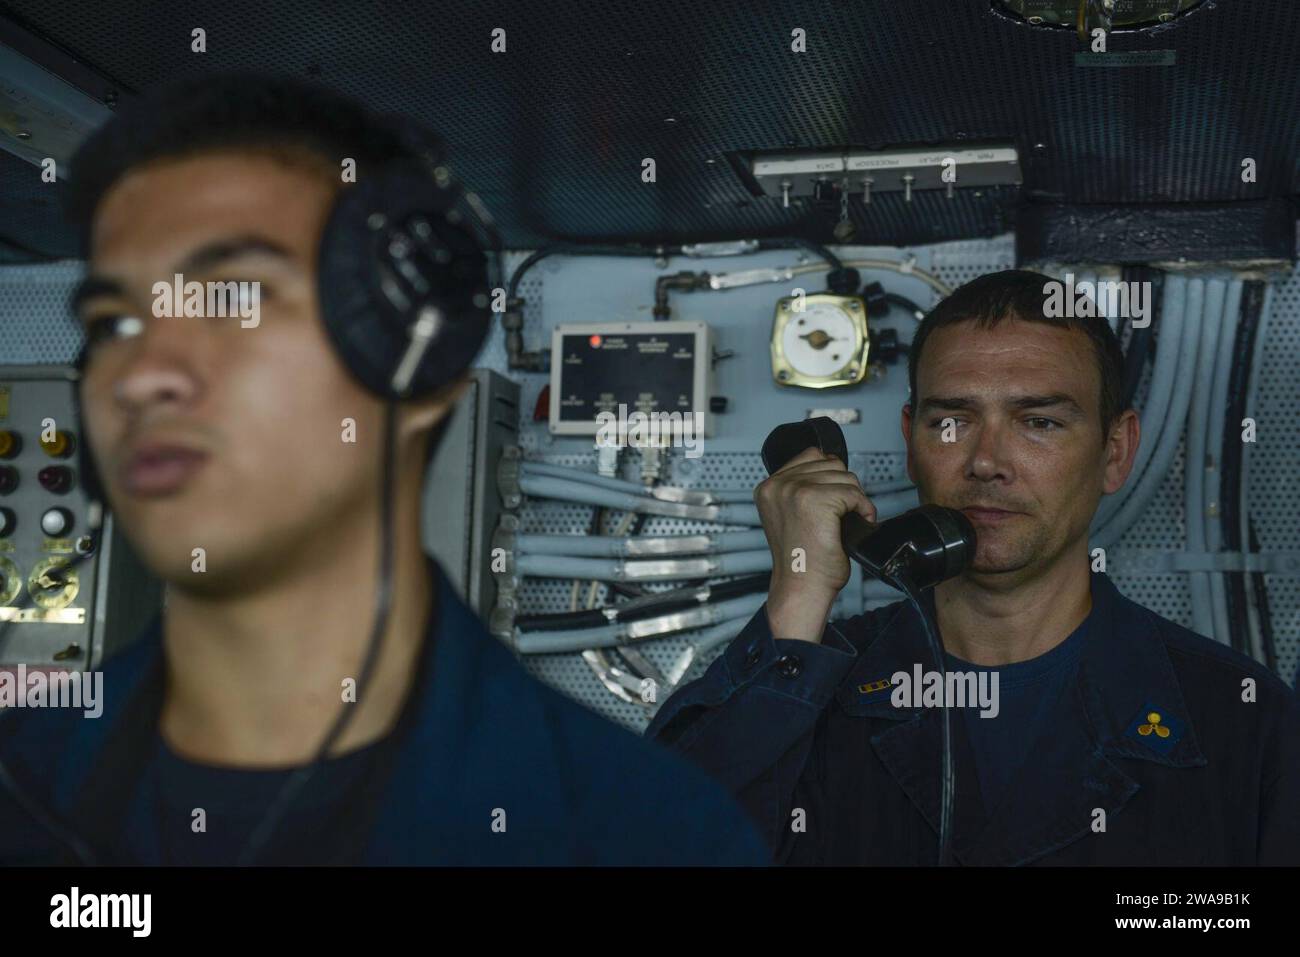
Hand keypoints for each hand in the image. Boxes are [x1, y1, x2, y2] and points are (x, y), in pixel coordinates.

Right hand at [753, 446, 876, 641]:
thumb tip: (832, 467)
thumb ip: (800, 489)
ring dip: (854, 500)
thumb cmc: (801, 560)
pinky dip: (863, 509)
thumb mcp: (789, 516)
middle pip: (831, 464)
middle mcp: (778, 485)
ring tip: (845, 522)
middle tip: (840, 516)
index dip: (830, 477)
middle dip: (843, 489)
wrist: (802, 587)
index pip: (811, 455)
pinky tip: (854, 525)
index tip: (830, 502)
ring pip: (845, 476)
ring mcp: (795, 490)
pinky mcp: (815, 500)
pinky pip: (854, 493)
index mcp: (768, 487)